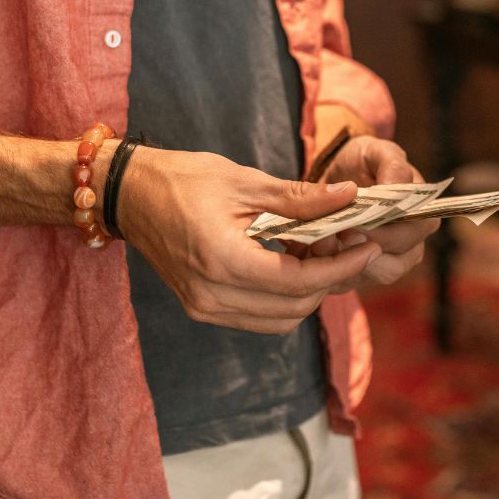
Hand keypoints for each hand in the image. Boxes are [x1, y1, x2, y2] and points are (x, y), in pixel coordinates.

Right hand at [117, 147, 382, 333]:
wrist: (130, 194)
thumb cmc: (183, 179)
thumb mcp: (245, 182)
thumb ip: (300, 199)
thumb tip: (350, 198)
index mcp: (222, 260)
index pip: (299, 281)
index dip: (341, 267)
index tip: (368, 245)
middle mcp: (212, 295)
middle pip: (295, 306)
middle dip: (329, 278)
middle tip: (345, 241)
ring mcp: (205, 307)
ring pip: (280, 319)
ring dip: (308, 291)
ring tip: (318, 251)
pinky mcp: (202, 308)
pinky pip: (259, 317)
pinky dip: (283, 297)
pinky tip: (289, 262)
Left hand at [304, 136, 438, 288]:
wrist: (334, 177)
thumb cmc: (361, 162)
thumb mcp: (376, 152)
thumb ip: (391, 164)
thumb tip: (395, 187)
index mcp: (420, 214)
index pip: (416, 231)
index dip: (389, 232)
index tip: (358, 224)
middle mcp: (409, 244)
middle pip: (395, 263)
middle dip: (361, 251)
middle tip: (333, 236)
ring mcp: (386, 263)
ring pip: (372, 276)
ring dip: (345, 264)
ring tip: (320, 244)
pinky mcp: (359, 275)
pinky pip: (348, 282)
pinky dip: (330, 271)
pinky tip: (312, 254)